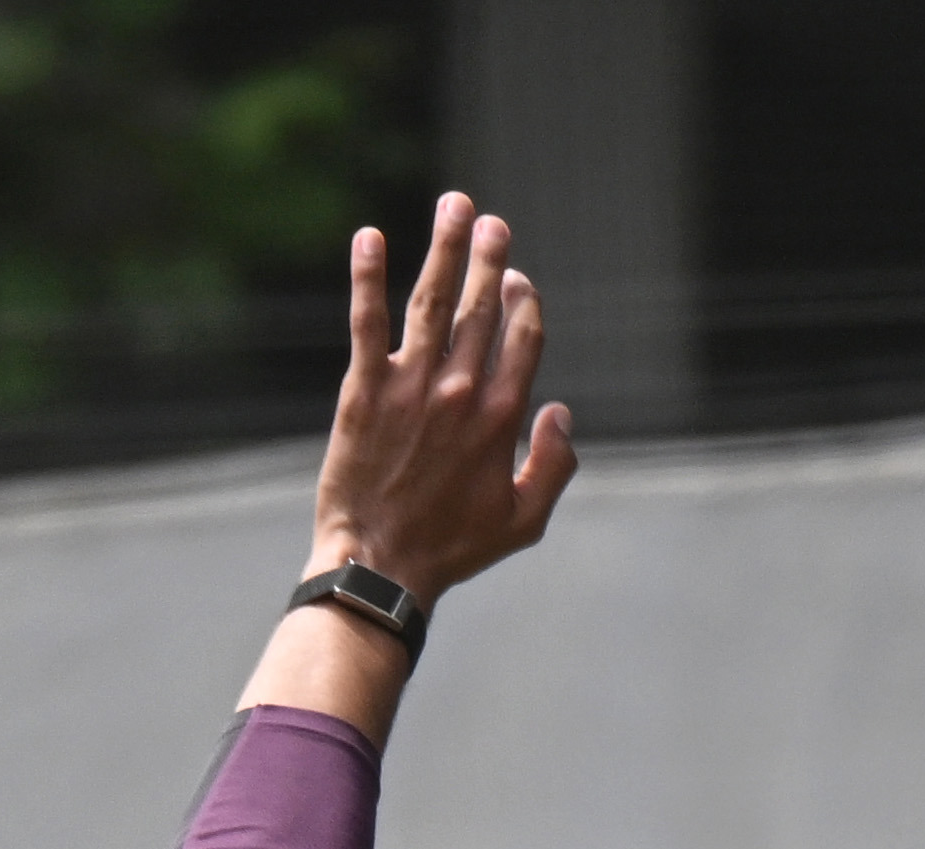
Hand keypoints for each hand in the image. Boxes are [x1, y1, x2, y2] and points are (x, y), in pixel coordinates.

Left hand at [319, 194, 577, 597]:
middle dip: (490, 258)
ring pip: (434, 301)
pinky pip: (367, 321)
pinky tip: (368, 237)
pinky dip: (368, 276)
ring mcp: (411, 387)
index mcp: (502, 417)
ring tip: (454, 205)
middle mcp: (461, 390)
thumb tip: (560, 412)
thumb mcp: (525, 521)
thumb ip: (555, 465)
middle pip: (483, 306)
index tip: (515, 280)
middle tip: (490, 221)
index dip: (522, 302)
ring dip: (446, 248)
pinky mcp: (363, 391)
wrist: (378, 568)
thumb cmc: (451, 550)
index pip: (522, 336)